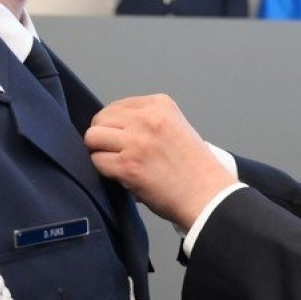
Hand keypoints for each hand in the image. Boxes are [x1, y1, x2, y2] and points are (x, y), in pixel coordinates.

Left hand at [85, 94, 236, 229]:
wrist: (207, 195)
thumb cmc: (194, 168)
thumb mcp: (176, 127)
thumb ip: (147, 122)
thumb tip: (113, 128)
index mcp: (160, 104)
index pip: (117, 106)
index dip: (115, 125)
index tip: (124, 140)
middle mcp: (146, 118)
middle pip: (101, 119)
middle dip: (104, 137)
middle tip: (116, 153)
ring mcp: (136, 141)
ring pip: (92, 138)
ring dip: (100, 152)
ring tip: (116, 163)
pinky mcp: (128, 165)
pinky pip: (97, 161)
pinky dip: (104, 171)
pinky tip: (120, 176)